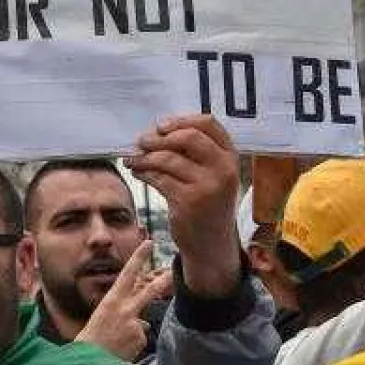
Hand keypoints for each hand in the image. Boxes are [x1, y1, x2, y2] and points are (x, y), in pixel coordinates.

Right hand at [75, 241, 172, 359]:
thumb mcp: (102, 319)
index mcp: (111, 301)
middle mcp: (124, 309)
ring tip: (116, 343)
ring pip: (141, 323)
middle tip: (174, 271)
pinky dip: (133, 345)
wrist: (86, 362)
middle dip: (163, 280)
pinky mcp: (139, 339)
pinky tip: (121, 350)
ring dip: (132, 332)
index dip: (139, 258)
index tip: (149, 243)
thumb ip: (123, 314)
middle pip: (149, 291)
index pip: (127, 274)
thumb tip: (142, 321)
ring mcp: (134, 324)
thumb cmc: (91, 340)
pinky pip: (141, 339)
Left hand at [126, 115, 241, 297]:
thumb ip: (197, 153)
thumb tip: (157, 130)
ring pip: (168, 158)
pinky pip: (159, 178)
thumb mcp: (213, 176)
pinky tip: (138, 172)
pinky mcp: (188, 202)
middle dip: (160, 137)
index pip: (209, 124)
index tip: (161, 125)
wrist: (212, 244)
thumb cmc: (208, 204)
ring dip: (145, 156)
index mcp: (231, 157)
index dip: (182, 120)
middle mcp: (223, 170)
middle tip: (142, 140)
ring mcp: (207, 186)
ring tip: (133, 159)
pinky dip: (144, 172)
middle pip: (188, 137)